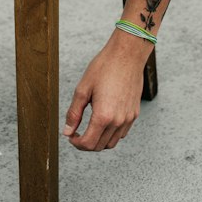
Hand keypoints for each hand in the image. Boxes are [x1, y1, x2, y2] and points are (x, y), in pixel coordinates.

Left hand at [63, 31, 150, 150]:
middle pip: (99, 146)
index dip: (76, 144)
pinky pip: (121, 133)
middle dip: (85, 144)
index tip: (70, 136)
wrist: (127, 55)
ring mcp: (128, 119)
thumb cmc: (104, 67)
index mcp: (103, 116)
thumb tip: (67, 131)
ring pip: (112, 143)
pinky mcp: (134, 114)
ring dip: (98, 141)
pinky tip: (103, 122)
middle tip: (76, 133)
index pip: (88, 143)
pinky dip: (110, 134)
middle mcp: (118, 121)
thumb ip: (74, 113)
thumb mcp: (82, 89)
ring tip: (89, 128)